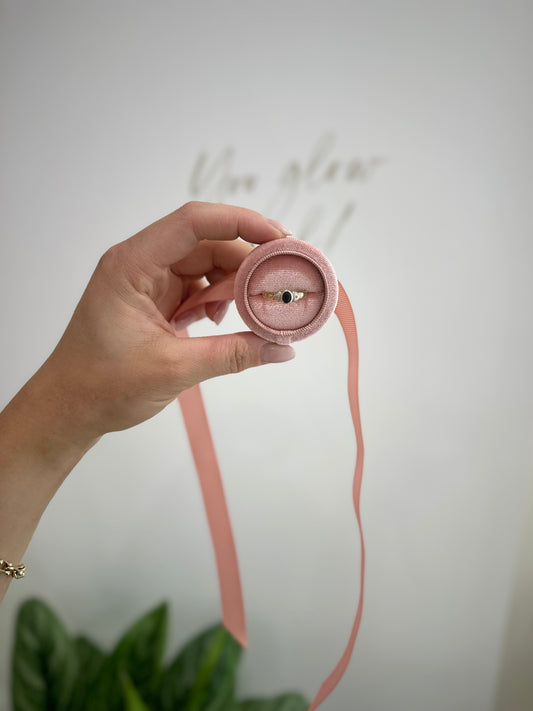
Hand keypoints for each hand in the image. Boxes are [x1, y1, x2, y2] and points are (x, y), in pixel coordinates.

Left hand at [36, 201, 294, 443]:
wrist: (69, 408)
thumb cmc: (102, 385)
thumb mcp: (174, 369)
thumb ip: (233, 354)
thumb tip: (282, 349)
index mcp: (132, 265)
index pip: (193, 223)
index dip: (241, 222)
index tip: (280, 239)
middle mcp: (142, 263)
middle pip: (207, 244)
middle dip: (246, 261)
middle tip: (281, 283)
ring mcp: (150, 282)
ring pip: (206, 266)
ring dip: (233, 285)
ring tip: (254, 311)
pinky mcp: (158, 301)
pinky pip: (198, 288)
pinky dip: (219, 301)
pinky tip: (223, 324)